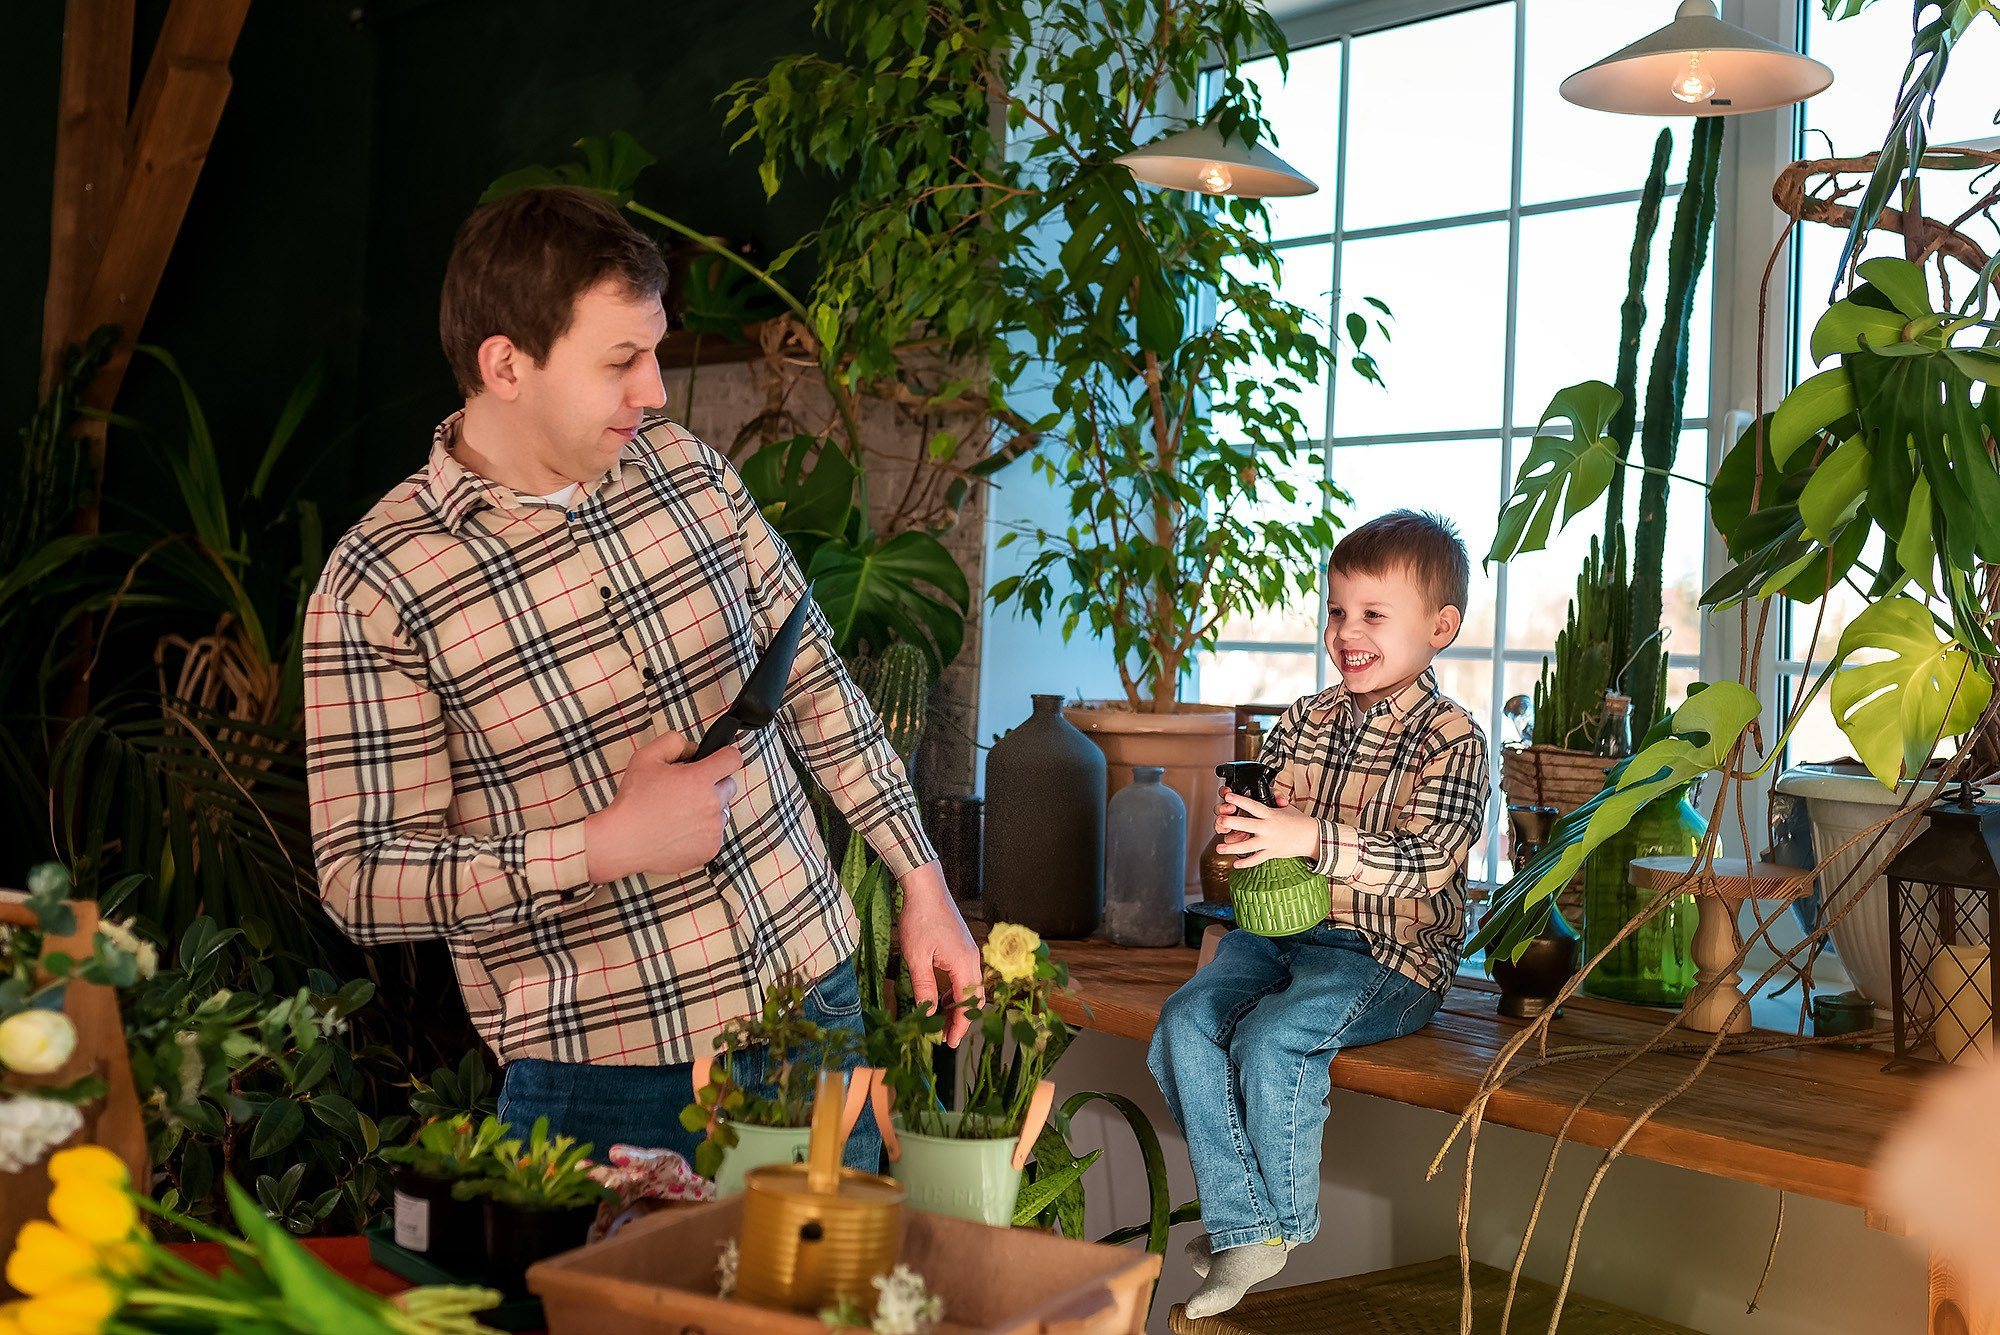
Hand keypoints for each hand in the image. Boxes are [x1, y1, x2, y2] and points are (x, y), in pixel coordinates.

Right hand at [585, 732, 743, 881]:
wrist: (623, 841)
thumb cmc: (633, 801)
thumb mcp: (646, 757)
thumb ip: (674, 742)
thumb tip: (693, 748)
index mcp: (700, 778)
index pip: (732, 758)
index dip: (724, 757)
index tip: (718, 761)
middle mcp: (712, 803)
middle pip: (729, 786)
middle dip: (713, 784)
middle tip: (688, 790)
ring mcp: (713, 829)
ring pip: (722, 811)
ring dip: (708, 809)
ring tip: (680, 813)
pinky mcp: (710, 849)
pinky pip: (715, 835)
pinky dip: (702, 832)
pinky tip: (680, 830)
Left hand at [896, 861, 981, 1046]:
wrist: (926, 887)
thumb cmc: (920, 919)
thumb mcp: (916, 957)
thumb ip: (924, 988)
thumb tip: (927, 1014)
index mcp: (964, 963)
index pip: (967, 1004)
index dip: (958, 1026)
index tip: (948, 1043)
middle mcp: (973, 959)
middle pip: (974, 999)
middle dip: (961, 1020)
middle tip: (944, 1037)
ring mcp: (970, 952)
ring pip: (970, 988)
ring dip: (958, 1006)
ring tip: (940, 1021)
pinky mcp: (964, 947)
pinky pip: (965, 976)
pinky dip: (956, 991)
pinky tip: (941, 997)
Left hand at [1215, 785, 1319, 869]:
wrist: (1312, 837)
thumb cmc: (1298, 821)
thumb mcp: (1286, 806)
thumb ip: (1275, 797)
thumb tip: (1270, 791)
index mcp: (1270, 815)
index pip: (1252, 806)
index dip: (1239, 800)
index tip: (1227, 796)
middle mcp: (1268, 828)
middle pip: (1246, 825)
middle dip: (1231, 822)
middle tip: (1220, 821)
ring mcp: (1269, 842)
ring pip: (1247, 846)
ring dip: (1232, 847)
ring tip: (1219, 848)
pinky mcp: (1271, 853)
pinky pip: (1257, 859)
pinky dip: (1246, 863)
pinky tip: (1236, 864)